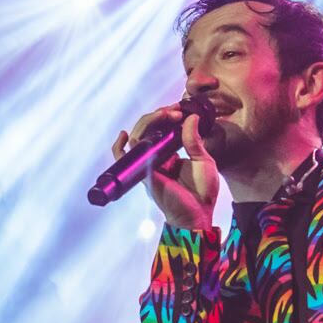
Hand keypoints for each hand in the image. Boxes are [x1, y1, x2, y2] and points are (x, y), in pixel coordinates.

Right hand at [114, 104, 218, 234]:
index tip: (180, 108)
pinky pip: (124, 158)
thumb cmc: (202, 192)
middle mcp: (156, 157)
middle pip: (147, 129)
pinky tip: (124, 134)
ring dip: (149, 121)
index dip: (167, 116)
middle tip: (175, 111)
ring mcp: (147, 165)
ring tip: (165, 115)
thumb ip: (194, 140)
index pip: (161, 129)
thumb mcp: (203, 160)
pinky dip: (119, 147)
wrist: (198, 214)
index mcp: (170, 153)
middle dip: (159, 115)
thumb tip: (191, 117)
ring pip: (136, 137)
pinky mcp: (143, 173)